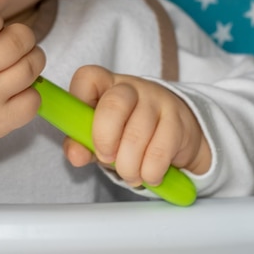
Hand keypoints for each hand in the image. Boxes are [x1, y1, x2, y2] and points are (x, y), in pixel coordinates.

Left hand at [64, 65, 210, 186]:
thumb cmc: (126, 133)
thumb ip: (81, 144)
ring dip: (128, 166)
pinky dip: (150, 171)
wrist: (176, 137)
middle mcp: (131, 87)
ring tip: (129, 174)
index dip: (79, 101)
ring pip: (137, 134)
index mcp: (105, 84)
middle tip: (106, 159)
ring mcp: (157, 100)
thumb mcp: (99, 136)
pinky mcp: (178, 120)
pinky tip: (148, 175)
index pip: (87, 78)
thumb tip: (75, 156)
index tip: (79, 130)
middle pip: (114, 105)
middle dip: (105, 140)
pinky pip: (159, 151)